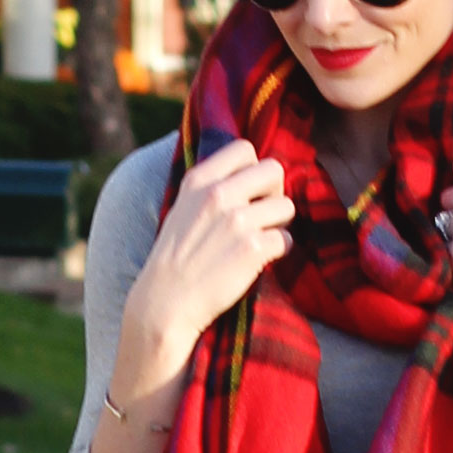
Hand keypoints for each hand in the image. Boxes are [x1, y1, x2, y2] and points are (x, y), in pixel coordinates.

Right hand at [117, 139, 292, 394]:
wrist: (165, 303)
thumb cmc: (174, 260)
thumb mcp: (181, 208)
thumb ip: (208, 187)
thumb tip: (244, 175)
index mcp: (199, 180)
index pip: (244, 148)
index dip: (254, 169)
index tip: (249, 192)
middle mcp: (219, 195)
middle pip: (274, 170)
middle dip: (275, 193)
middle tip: (264, 216)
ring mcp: (238, 221)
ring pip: (287, 207)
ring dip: (280, 224)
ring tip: (261, 241)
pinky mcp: (253, 249)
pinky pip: (287, 240)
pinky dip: (280, 251)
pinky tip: (261, 261)